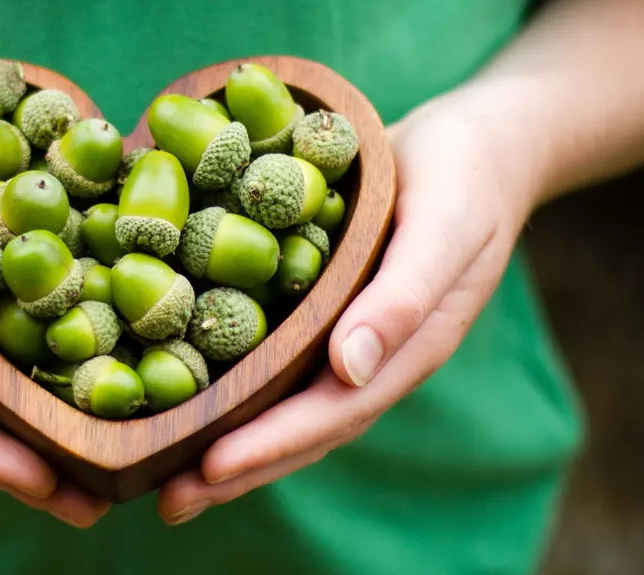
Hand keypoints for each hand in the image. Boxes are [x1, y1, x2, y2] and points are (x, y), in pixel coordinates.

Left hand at [157, 93, 539, 524]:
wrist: (478, 143)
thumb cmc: (466, 178)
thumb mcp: (445, 226)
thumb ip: (404, 298)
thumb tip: (349, 371)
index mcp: (405, 350)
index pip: (331, 414)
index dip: (270, 445)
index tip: (210, 469)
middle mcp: (370, 356)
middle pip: (299, 426)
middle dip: (236, 467)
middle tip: (166, 501)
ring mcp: (346, 334)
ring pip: (283, 400)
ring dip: (229, 437)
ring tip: (165, 469)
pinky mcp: (322, 303)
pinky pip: (277, 354)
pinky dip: (236, 379)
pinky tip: (186, 388)